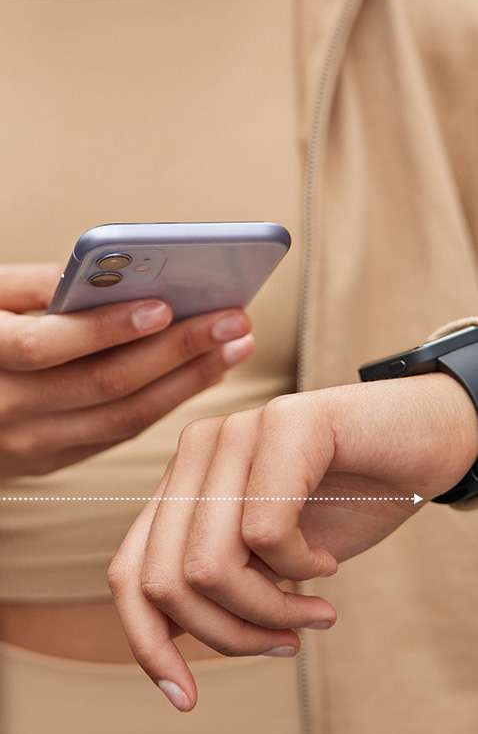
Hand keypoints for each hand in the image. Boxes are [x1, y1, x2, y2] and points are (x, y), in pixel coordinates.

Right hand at [0, 262, 253, 477]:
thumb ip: (33, 284)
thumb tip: (108, 271)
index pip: (47, 345)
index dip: (105, 328)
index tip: (164, 306)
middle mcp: (7, 409)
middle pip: (104, 384)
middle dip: (178, 351)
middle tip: (235, 321)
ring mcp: (31, 446)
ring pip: (123, 418)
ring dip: (187, 382)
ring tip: (234, 347)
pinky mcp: (51, 462)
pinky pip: (118, 435)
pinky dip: (165, 404)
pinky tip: (201, 374)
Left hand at [108, 371, 477, 710]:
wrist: (424, 439)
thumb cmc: (348, 499)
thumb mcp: (269, 558)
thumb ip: (218, 584)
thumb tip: (166, 645)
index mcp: (185, 481)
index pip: (129, 572)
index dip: (147, 644)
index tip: (187, 698)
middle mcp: (198, 449)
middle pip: (163, 581)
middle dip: (228, 635)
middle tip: (286, 640)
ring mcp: (236, 430)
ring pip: (209, 566)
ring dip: (269, 611)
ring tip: (314, 610)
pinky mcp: (285, 421)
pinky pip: (265, 533)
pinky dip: (300, 570)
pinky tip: (326, 563)